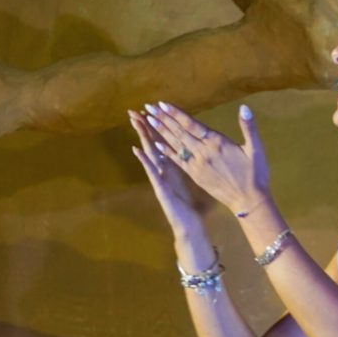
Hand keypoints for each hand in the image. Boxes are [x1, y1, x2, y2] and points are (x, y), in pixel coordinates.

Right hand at [129, 110, 208, 231]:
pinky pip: (152, 173)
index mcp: (174, 167)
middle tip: (135, 110)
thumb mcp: (196, 182)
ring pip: (150, 154)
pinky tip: (137, 150)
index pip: (165, 142)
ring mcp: (160, 179)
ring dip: (142, 137)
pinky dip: (145, 161)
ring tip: (135, 121)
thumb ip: (196, 166)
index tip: (153, 110)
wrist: (191, 226)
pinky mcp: (160, 189)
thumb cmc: (195, 206)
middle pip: (154, 144)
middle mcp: (164, 171)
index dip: (159, 127)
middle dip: (145, 127)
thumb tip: (203, 153)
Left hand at [142, 102, 270, 217]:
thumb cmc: (255, 174)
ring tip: (148, 120)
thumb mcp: (256, 149)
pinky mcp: (195, 175)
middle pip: (179, 132)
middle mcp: (203, 152)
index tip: (162, 104)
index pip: (192, 124)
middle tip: (148, 107)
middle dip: (163, 119)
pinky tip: (156, 144)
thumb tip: (244, 107)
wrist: (248, 200)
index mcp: (217, 143)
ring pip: (176, 144)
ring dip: (161, 131)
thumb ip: (249, 127)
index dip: (176, 114)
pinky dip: (166, 152)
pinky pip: (177, 161)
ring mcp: (197, 164)